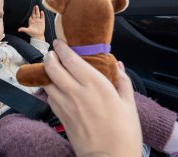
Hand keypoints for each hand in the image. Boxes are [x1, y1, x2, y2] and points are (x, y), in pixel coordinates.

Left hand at [18, 5, 44, 40]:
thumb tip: (18, 30)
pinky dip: (42, 14)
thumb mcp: (27, 31)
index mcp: (31, 21)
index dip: (31, 12)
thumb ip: (23, 29)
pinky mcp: (42, 22)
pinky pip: (42, 17)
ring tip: (37, 6)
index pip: (31, 15)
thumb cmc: (32, 33)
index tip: (30, 8)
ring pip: (38, 14)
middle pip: (34, 14)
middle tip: (35, 5)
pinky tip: (42, 11)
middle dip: (34, 10)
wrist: (37, 36)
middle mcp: (35, 20)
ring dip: (37, 10)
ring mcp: (39, 21)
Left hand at [43, 40, 141, 156]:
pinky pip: (49, 98)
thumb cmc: (123, 134)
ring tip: (52, 68)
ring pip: (47, 82)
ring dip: (47, 72)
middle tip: (52, 53)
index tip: (59, 42)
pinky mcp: (60, 117)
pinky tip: (56, 88)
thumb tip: (119, 65)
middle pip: (52, 68)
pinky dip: (49, 89)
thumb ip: (123, 81)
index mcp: (95, 85)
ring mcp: (66, 105)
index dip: (62, 48)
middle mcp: (76, 92)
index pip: (71, 60)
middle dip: (49, 57)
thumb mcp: (129, 105)